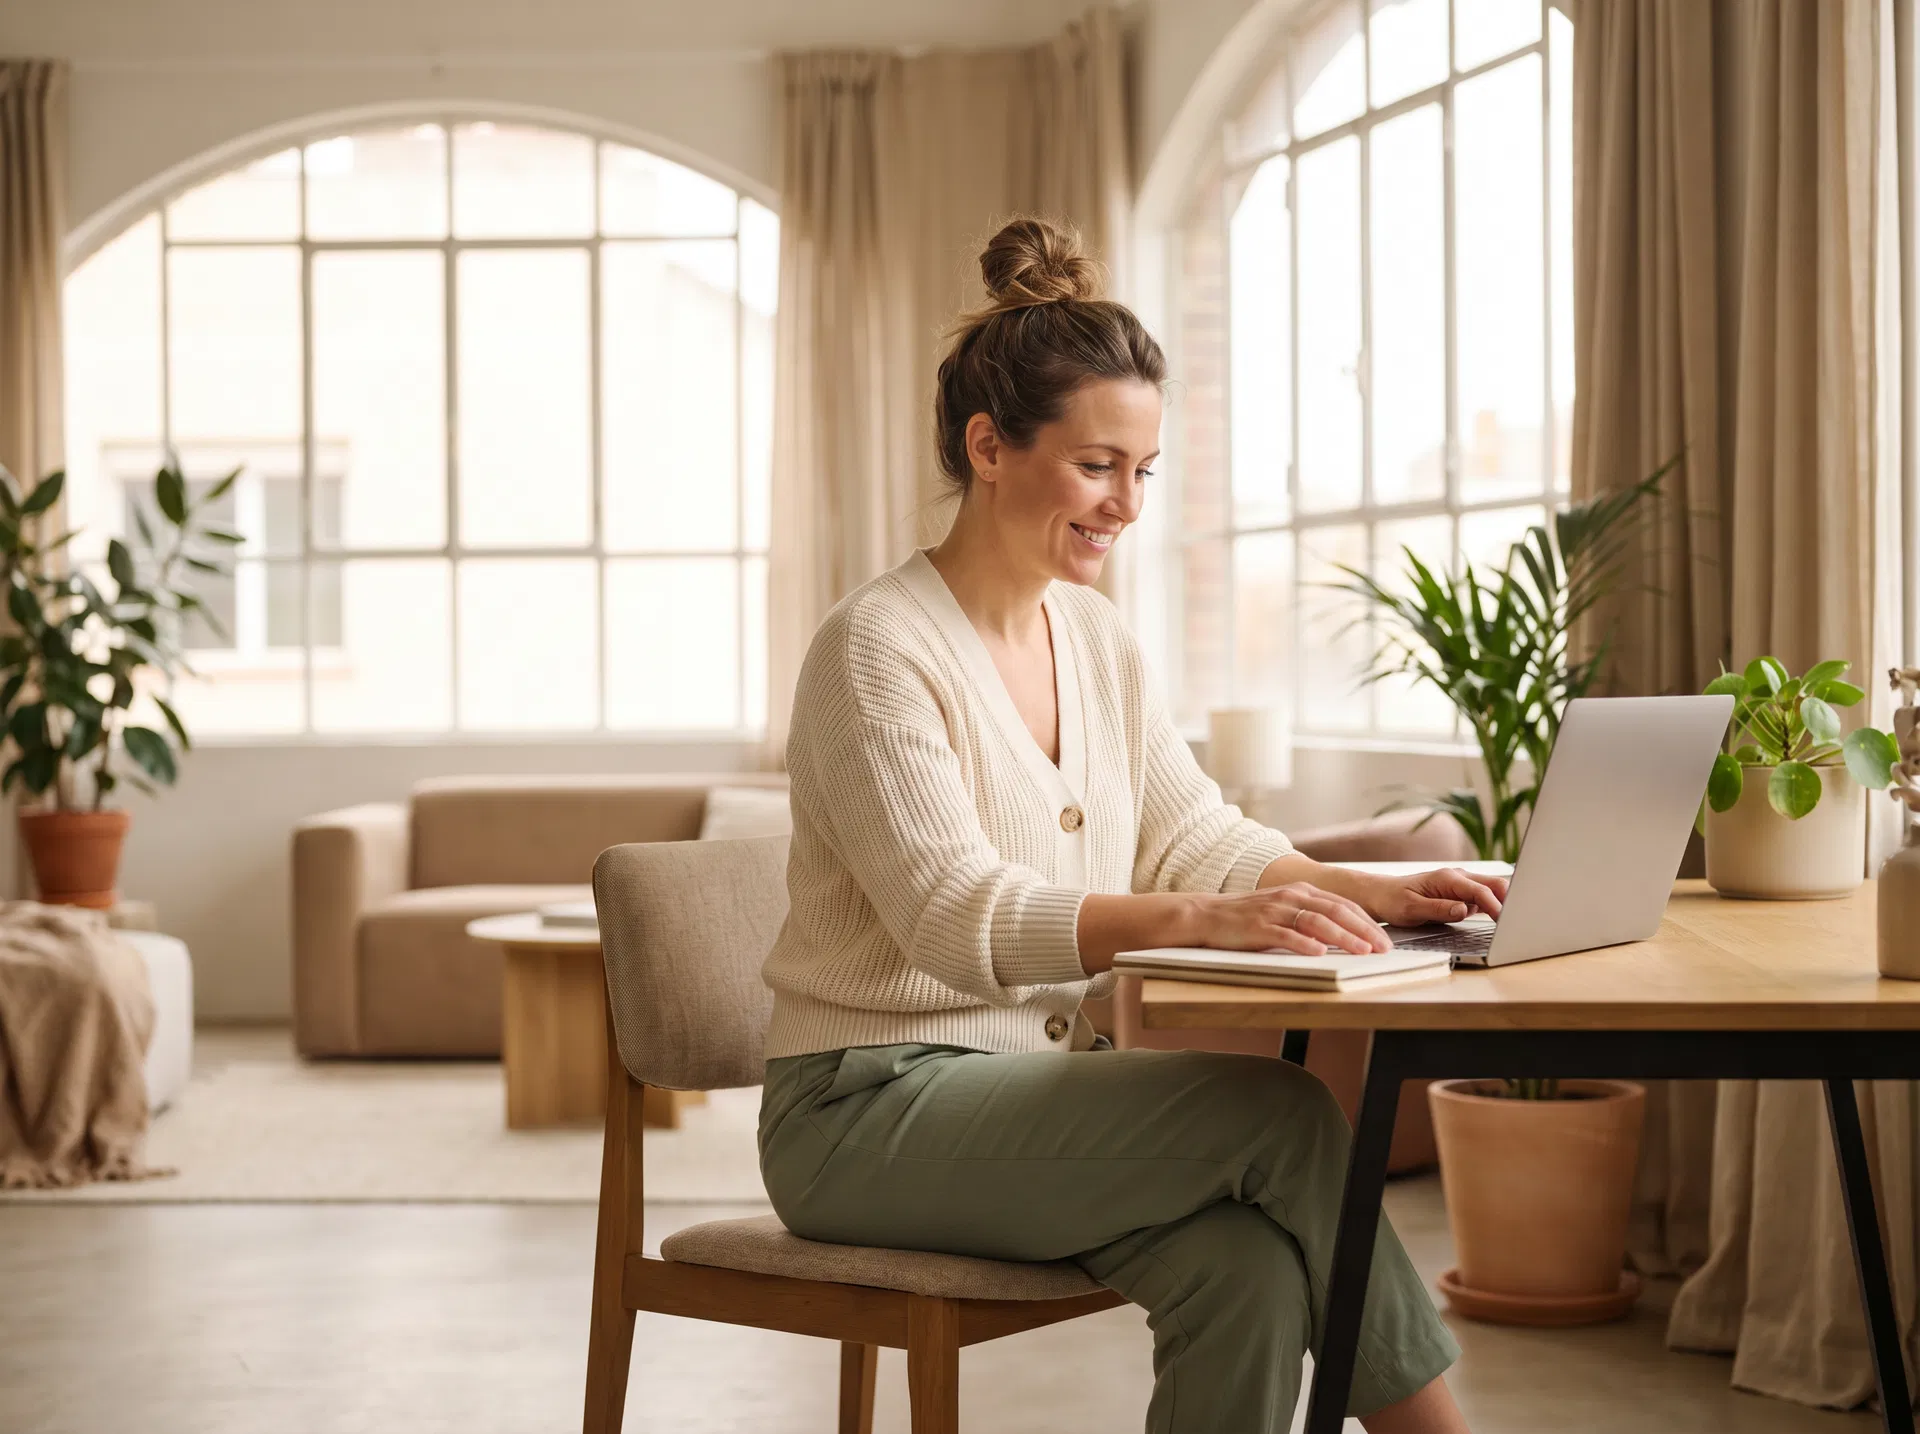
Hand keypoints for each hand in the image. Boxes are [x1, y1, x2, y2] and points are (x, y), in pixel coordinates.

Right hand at [1197, 882, 1391, 955]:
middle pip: (1336, 911)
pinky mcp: (1259, 927)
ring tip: (1362, 951)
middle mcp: (1291, 896)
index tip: (1385, 939)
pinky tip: (1320, 953)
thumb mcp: (1282, 909)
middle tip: (1383, 947)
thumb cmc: (1246, 917)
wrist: (1206, 915)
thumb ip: (1309, 916)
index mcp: (1301, 891)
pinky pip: (1286, 935)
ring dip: (1343, 938)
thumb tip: (1341, 936)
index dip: (1367, 922)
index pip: (1343, 905)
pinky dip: (1305, 944)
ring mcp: (1275, 911)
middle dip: (1364, 930)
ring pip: (1317, 922)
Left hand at [1364, 868, 1508, 926]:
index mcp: (1447, 878)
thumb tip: (1463, 910)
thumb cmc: (1392, 900)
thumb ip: (1439, 909)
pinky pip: (1485, 897)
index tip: (1505, 923)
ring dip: (1506, 902)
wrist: (1380, 894)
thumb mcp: (1411, 909)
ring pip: (1494, 889)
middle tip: (1518, 922)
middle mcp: (1458, 877)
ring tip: (1515, 922)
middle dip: (1510, 900)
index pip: (1480, 891)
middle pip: (1495, 885)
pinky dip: (1496, 906)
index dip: (1496, 907)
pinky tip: (1501, 919)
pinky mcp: (1462, 894)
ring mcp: (1461, 885)